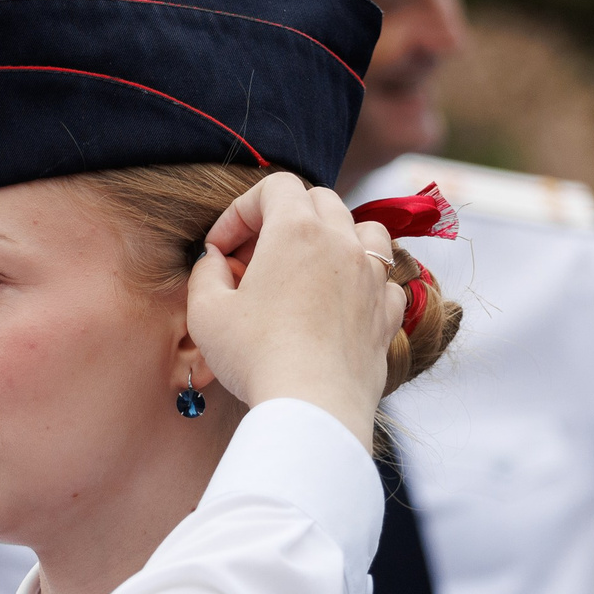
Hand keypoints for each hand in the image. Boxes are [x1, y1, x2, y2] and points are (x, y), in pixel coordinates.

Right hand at [187, 172, 402, 451]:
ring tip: (307, 269)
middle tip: (254, 260)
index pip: (274, 187)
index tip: (220, 248)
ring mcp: (372, 276)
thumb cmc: (255, 356)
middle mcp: (342, 242)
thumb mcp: (206, 311)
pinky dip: (361, 281)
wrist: (313, 406)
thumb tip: (215, 260)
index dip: (240, 211)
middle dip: (283, 220)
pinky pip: (383, 279)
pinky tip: (338, 304)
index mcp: (297, 230)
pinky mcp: (388, 312)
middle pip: (319, 200)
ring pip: (363, 229)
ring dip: (334, 238)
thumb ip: (205, 272)